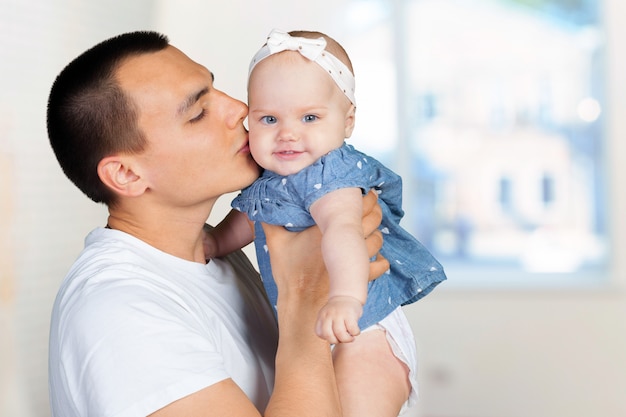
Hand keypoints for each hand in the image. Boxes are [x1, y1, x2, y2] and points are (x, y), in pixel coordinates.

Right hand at [261, 190, 387, 306]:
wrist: (301, 306)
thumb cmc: (290, 277)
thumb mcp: (276, 246)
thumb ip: (270, 223)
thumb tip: (259, 207)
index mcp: (327, 231)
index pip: (352, 208)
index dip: (363, 197)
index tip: (363, 190)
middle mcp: (345, 244)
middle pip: (371, 220)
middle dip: (375, 210)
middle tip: (373, 203)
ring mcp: (354, 262)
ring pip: (377, 240)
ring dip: (378, 232)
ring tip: (375, 226)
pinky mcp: (359, 278)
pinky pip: (379, 265)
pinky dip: (381, 259)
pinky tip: (378, 256)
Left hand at [315, 295, 362, 343]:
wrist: (348, 295)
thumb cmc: (338, 311)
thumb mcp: (328, 316)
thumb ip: (327, 327)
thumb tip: (335, 341)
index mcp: (322, 316)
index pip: (319, 333)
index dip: (327, 338)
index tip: (334, 336)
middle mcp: (328, 315)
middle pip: (328, 335)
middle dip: (336, 341)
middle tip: (343, 339)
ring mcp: (339, 314)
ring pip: (340, 334)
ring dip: (347, 340)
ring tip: (351, 338)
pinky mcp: (350, 314)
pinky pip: (352, 329)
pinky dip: (355, 333)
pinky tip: (356, 331)